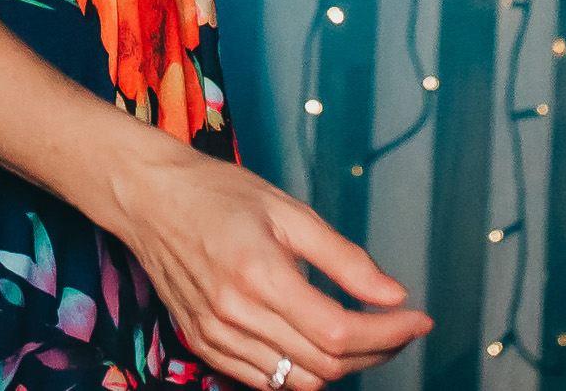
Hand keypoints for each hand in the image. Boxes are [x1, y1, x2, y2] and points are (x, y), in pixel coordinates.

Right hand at [102, 138, 431, 383]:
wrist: (148, 198)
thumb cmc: (217, 193)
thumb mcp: (289, 211)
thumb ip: (344, 258)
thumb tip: (392, 293)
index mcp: (259, 275)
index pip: (338, 331)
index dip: (388, 333)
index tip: (417, 318)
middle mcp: (235, 316)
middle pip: (324, 363)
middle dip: (375, 351)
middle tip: (400, 325)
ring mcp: (216, 337)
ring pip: (297, 381)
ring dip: (342, 366)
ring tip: (366, 334)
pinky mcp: (204, 345)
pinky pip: (264, 380)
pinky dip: (300, 370)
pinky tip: (318, 341)